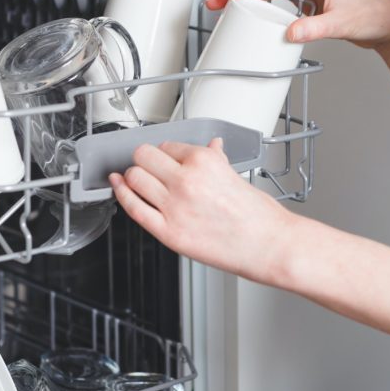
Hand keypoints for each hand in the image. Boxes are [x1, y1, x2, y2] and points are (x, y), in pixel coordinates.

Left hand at [108, 139, 293, 280]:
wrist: (269, 245)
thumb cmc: (259, 215)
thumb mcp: (237, 175)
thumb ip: (216, 159)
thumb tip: (211, 147)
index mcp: (203, 160)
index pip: (167, 145)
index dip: (165, 152)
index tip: (164, 158)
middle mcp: (185, 179)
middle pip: (143, 156)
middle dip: (144, 159)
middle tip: (148, 166)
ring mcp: (174, 206)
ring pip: (134, 178)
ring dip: (133, 177)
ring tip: (139, 180)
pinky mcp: (168, 231)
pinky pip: (134, 208)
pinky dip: (123, 195)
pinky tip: (119, 188)